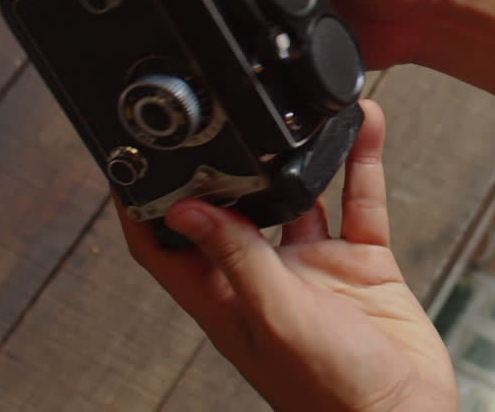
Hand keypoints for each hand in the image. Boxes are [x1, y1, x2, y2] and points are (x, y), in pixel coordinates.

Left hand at [119, 100, 457, 411]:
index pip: (167, 246)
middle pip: (236, 209)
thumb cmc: (333, 396)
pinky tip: (363, 128)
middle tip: (226, 114)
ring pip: (303, 194)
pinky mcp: (361, 264)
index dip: (144, 205)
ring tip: (301, 111)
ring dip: (304, 155)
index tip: (131, 161)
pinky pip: (360, 202)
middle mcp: (266, 280)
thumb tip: (183, 210)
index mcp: (227, 301)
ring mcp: (315, 269)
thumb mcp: (275, 318)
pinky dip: (362, 162)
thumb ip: (236, 259)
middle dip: (232, 163)